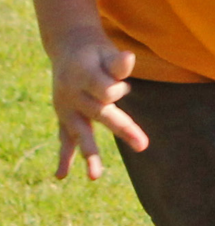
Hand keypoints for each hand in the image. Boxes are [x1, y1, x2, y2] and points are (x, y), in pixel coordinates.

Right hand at [51, 31, 146, 179]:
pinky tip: (60, 176)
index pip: (108, 92)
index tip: (123, 85)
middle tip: (143, 145)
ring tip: (95, 177)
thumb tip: (130, 59)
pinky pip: (64, 138)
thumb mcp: (107, 51)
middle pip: (101, 114)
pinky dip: (63, 157)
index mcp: (84, 76)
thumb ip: (118, 61)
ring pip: (80, 132)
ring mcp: (66, 108)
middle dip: (123, 129)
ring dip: (89, 153)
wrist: (69, 49)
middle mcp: (73, 94)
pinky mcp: (64, 117)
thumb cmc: (97, 52)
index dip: (119, 90)